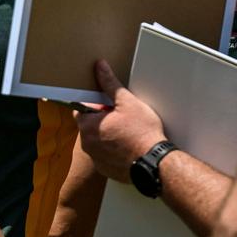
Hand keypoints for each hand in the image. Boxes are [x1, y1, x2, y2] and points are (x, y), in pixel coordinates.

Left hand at [75, 60, 167, 182]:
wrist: (155, 163)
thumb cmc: (142, 133)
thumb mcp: (127, 102)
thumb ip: (110, 83)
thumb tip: (100, 67)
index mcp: (88, 126)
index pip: (81, 109)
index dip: (94, 104)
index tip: (107, 104)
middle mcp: (87, 144)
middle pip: (89, 126)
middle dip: (102, 120)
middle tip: (121, 117)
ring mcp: (96, 159)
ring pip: (97, 141)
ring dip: (107, 136)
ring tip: (127, 132)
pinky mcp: (106, 170)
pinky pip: (105, 156)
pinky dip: (113, 151)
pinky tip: (128, 147)